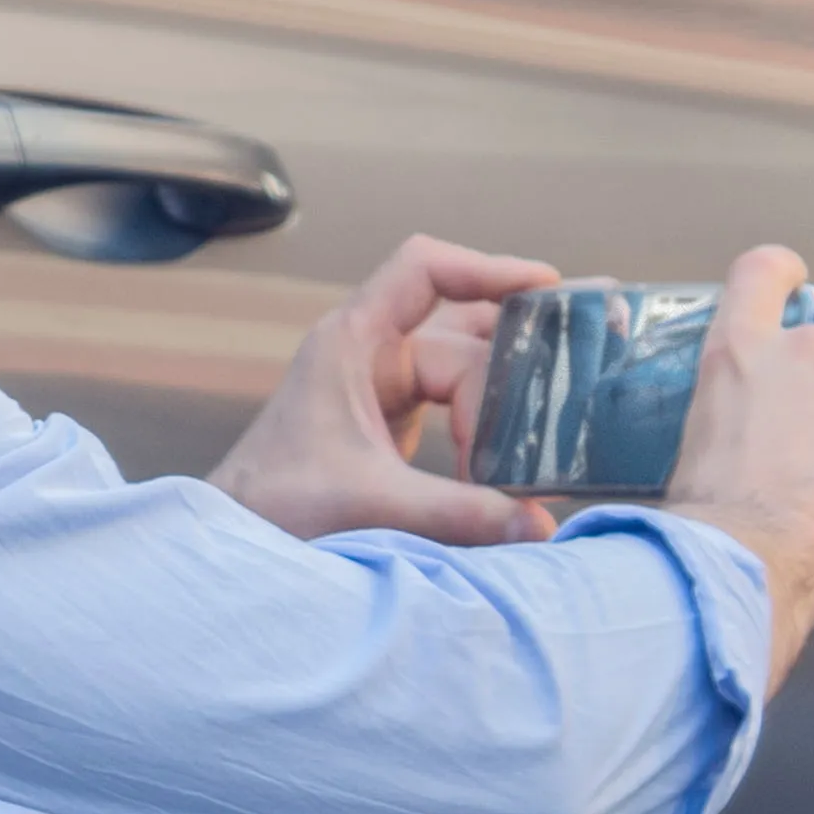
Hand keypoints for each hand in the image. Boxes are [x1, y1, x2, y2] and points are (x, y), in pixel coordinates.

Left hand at [219, 233, 564, 549]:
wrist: (236, 545)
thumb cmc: (277, 507)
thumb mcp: (371, 503)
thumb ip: (455, 512)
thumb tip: (538, 525)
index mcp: (353, 342)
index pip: (425, 271)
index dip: (486, 267)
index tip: (547, 286)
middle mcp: (371, 355)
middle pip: (464, 332)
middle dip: (515, 360)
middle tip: (577, 375)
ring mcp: (384, 389)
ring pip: (467, 371)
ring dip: (508, 398)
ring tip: (563, 418)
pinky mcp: (394, 426)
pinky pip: (459, 409)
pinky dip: (492, 429)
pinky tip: (524, 458)